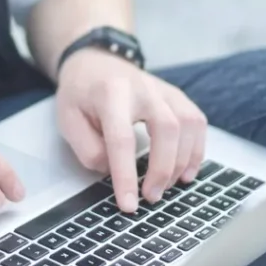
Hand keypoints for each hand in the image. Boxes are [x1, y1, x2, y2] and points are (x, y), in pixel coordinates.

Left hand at [56, 50, 207, 211]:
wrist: (96, 61)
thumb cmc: (81, 94)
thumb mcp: (68, 120)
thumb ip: (88, 149)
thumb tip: (114, 171)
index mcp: (110, 93)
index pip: (122, 138)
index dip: (126, 175)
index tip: (128, 204)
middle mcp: (142, 88)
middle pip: (166, 128)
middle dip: (162, 169)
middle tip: (151, 197)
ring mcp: (164, 90)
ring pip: (188, 124)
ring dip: (182, 161)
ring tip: (167, 187)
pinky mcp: (177, 95)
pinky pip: (197, 122)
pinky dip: (196, 150)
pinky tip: (187, 172)